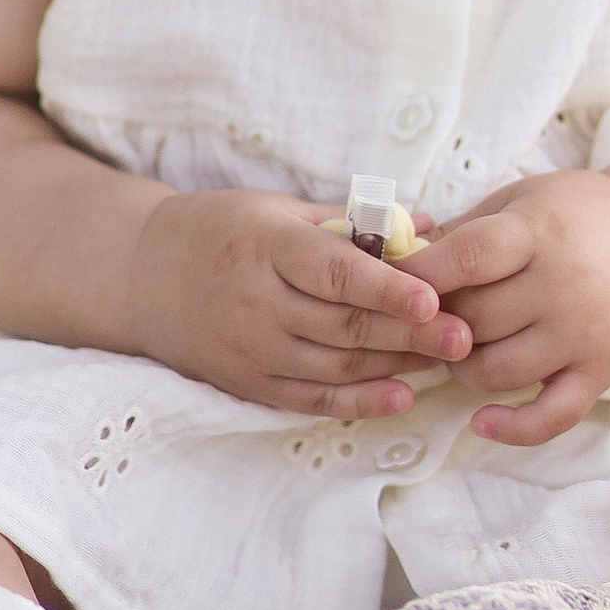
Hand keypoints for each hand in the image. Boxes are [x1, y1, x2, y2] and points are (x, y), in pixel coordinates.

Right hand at [123, 188, 471, 416]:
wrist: (142, 276)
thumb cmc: (221, 229)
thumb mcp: (277, 208)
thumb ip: (350, 219)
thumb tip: (428, 220)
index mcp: (266, 247)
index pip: (333, 272)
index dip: (386, 288)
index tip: (434, 297)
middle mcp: (257, 302)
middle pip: (344, 325)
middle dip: (411, 333)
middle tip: (467, 335)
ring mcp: (251, 349)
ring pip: (336, 364)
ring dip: (397, 364)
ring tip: (450, 359)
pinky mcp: (248, 384)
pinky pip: (312, 398)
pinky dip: (359, 401)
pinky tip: (401, 397)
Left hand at [412, 171, 609, 445]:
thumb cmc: (563, 216)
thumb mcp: (514, 202)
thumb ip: (458, 234)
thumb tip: (387, 266)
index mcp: (539, 231)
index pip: (469, 258)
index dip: (420, 276)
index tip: (386, 284)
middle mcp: (566, 283)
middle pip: (474, 320)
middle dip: (438, 323)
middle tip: (430, 317)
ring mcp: (585, 332)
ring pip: (496, 371)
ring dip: (461, 367)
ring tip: (461, 347)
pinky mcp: (601, 372)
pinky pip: (550, 417)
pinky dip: (512, 429)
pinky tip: (481, 422)